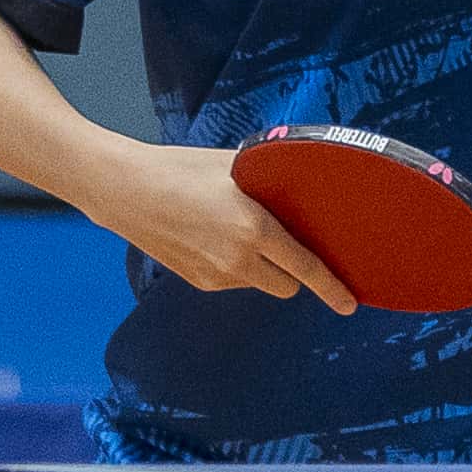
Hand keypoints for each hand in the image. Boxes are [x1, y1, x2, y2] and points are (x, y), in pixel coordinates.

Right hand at [95, 140, 356, 313]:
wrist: (121, 188)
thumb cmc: (179, 168)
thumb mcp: (235, 167)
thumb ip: (272, 183)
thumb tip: (303, 187)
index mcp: (254, 228)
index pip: (306, 267)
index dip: (332, 288)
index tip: (350, 304)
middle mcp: (237, 259)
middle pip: (288, 286)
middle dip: (294, 272)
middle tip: (286, 245)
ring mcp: (214, 274)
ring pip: (259, 283)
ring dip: (263, 269)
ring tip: (238, 232)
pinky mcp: (196, 281)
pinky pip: (233, 281)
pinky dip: (236, 268)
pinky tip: (214, 239)